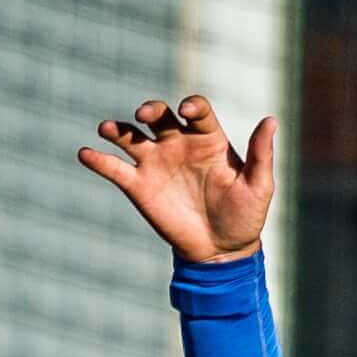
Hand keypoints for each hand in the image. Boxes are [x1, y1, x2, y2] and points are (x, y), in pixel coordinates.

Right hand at [78, 93, 278, 263]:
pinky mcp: (139, 187)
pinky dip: (98, 160)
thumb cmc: (245, 216)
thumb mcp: (259, 185)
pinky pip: (115, 169)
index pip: (196, 110)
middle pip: (160, 116)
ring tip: (106, 129)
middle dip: (151, 109)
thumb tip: (272, 120)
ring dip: (118, 129)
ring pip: (132, 137)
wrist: (222, 251)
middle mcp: (179, 144)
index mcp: (208, 138)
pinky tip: (85, 154)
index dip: (191, 106)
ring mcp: (156, 164)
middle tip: (144, 113)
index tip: (187, 112)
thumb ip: (261, 153)